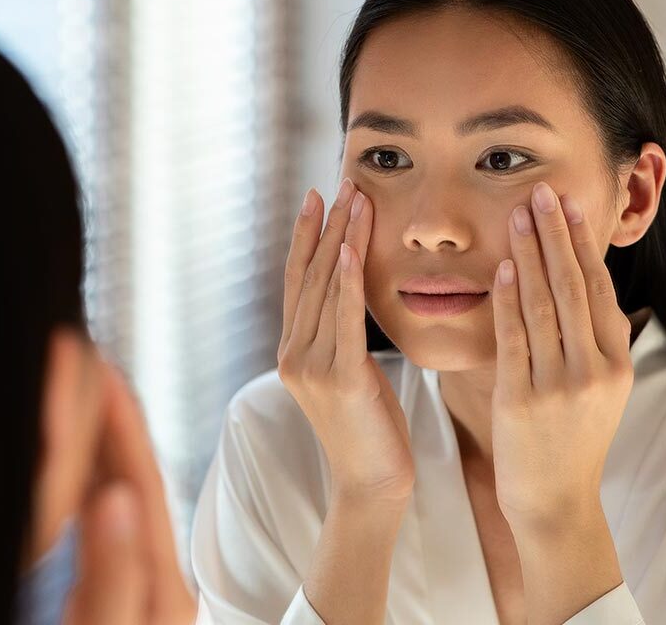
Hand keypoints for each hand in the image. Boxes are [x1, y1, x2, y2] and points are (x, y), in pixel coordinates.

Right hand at [63, 364, 197, 624]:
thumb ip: (114, 572)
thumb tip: (114, 498)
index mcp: (162, 583)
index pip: (143, 483)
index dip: (123, 423)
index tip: (106, 370)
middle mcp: (157, 577)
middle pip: (134, 481)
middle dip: (112, 421)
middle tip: (89, 368)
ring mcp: (140, 587)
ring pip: (119, 499)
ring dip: (99, 449)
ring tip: (75, 404)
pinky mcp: (118, 598)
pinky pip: (101, 527)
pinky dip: (86, 490)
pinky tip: (71, 478)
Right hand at [277, 178, 413, 503]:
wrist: (371, 483)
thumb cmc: (370, 428)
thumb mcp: (350, 374)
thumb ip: (341, 337)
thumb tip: (353, 299)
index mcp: (294, 350)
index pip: (300, 281)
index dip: (307, 237)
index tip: (318, 197)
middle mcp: (294, 353)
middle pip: (311, 276)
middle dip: (328, 226)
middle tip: (343, 181)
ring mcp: (310, 366)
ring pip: (326, 289)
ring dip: (341, 240)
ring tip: (354, 199)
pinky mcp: (337, 379)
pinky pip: (343, 320)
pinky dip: (346, 281)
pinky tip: (351, 250)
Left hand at [490, 181, 633, 532]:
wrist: (554, 501)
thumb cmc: (569, 441)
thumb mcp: (597, 390)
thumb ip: (590, 342)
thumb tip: (579, 288)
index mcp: (615, 362)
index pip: (599, 288)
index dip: (583, 243)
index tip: (571, 205)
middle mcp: (594, 369)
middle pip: (573, 286)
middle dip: (556, 235)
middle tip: (542, 191)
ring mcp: (559, 384)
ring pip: (544, 304)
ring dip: (530, 254)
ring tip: (519, 214)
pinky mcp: (523, 398)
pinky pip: (514, 338)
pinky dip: (509, 299)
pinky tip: (503, 267)